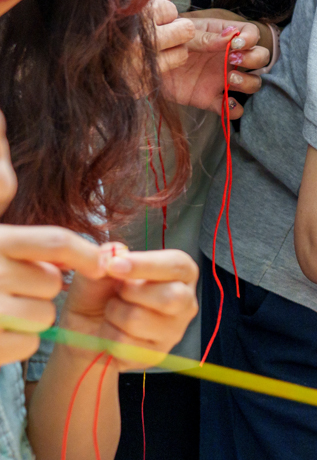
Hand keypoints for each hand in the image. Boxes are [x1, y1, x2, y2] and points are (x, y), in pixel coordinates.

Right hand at [0, 226, 107, 367]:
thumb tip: (9, 178)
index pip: (55, 242)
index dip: (85, 253)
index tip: (101, 264)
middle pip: (51, 282)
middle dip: (41, 287)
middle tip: (13, 289)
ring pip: (44, 314)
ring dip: (32, 315)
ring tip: (4, 311)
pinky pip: (29, 343)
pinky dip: (21, 341)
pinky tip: (0, 333)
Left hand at [59, 244, 198, 370]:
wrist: (85, 330)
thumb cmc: (100, 293)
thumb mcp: (99, 269)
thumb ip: (107, 257)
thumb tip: (114, 255)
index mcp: (180, 272)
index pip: (176, 265)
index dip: (146, 264)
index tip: (115, 266)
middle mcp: (186, 300)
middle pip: (170, 297)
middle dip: (130, 293)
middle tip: (116, 292)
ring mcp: (174, 330)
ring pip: (140, 320)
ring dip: (113, 314)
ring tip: (112, 312)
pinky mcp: (157, 354)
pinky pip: (126, 344)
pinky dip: (108, 336)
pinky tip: (111, 332)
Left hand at [152, 0, 271, 118]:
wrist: (142, 63)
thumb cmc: (165, 40)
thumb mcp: (183, 34)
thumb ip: (206, 37)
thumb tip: (231, 38)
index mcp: (224, 36)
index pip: (252, 34)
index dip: (250, 39)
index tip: (236, 45)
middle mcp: (228, 58)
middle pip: (260, 58)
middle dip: (253, 59)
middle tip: (233, 60)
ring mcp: (222, 79)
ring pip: (253, 83)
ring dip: (248, 82)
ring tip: (230, 80)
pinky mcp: (211, 99)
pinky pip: (232, 108)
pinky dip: (234, 109)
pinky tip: (226, 104)